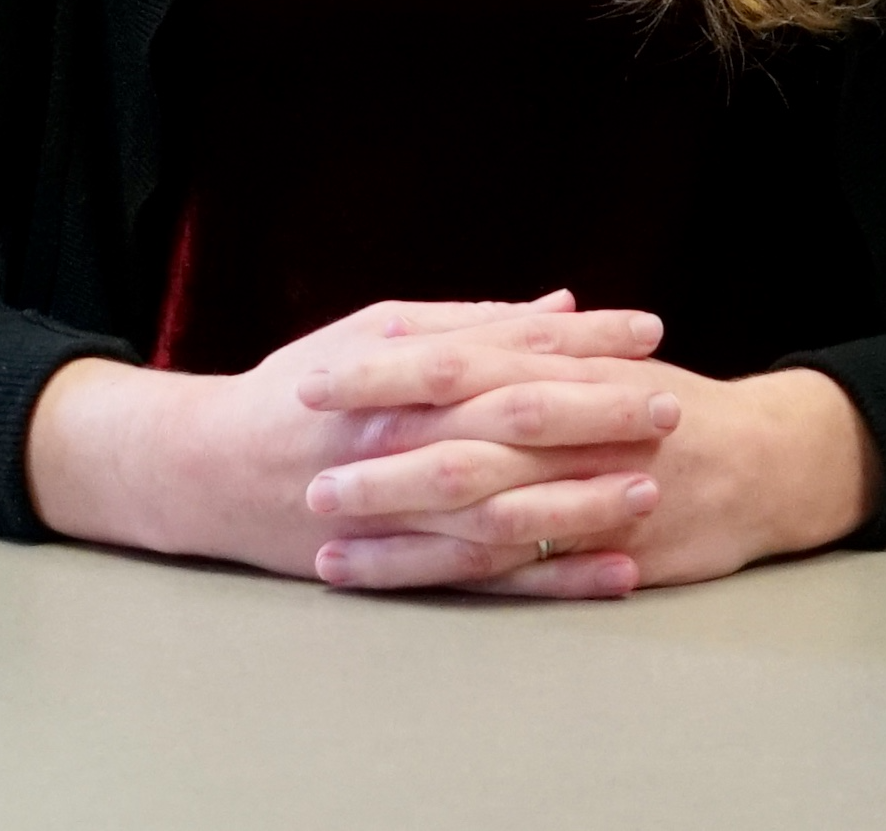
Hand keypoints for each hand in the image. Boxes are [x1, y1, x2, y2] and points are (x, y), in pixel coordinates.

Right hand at [26, 292, 674, 584]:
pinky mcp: (405, 563)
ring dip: (584, 498)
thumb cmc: (303, 388)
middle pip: (516, 422)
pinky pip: (491, 577)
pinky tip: (613, 570)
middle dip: (598, 413)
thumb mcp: (379, 330)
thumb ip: (471, 322)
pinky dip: (554, 576)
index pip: (511, 349)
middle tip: (671, 404)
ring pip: (509, 505)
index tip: (649, 332)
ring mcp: (406, 507)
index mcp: (404, 369)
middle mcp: (406, 436)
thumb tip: (560, 308)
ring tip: (651, 487)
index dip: (584, 342)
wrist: (214, 470)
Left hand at [301, 356, 877, 596]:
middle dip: (376, 450)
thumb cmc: (662, 401)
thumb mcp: (595, 357)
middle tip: (307, 458)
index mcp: (556, 368)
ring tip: (323, 525)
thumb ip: (526, 338)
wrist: (762, 462)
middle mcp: (564, 431)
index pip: (456, 360)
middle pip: (456, 437)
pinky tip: (375, 575)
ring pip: (472, 511)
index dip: (383, 370)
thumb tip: (455, 319)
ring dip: (394, 519)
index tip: (315, 373)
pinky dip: (436, 573)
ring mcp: (577, 495)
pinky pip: (501, 570)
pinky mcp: (586, 551)